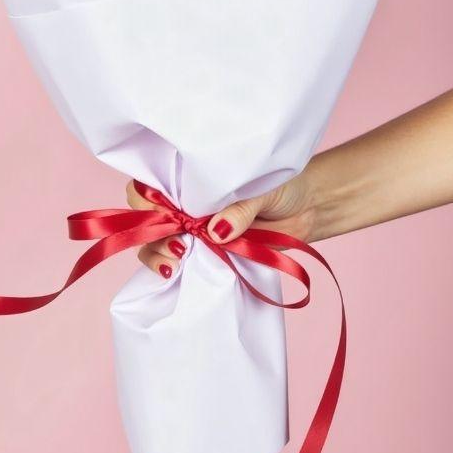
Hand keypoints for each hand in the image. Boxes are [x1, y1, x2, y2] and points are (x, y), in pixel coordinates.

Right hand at [127, 171, 318, 277]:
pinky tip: (175, 273)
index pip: (150, 184)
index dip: (145, 199)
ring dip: (157, 254)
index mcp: (192, 178)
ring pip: (156, 243)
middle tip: (176, 245)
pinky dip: (170, 269)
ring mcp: (193, 231)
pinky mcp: (206, 254)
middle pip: (148, 217)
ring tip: (176, 262)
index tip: (161, 213)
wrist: (307, 209)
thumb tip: (216, 231)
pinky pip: (178, 263)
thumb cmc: (282, 185)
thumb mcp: (262, 188)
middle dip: (151, 232)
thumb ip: (240, 207)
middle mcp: (185, 204)